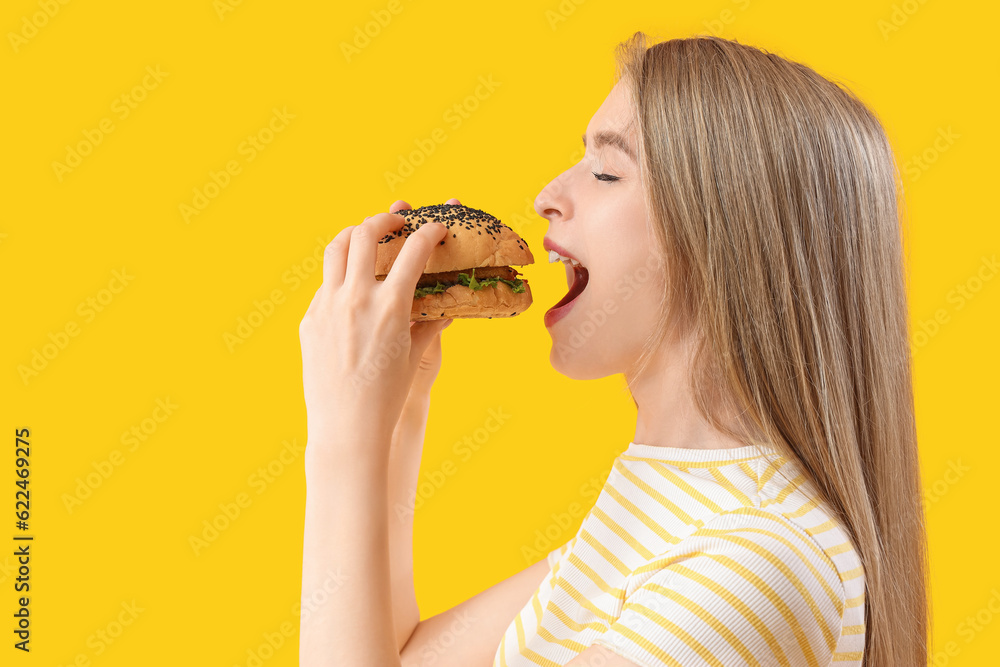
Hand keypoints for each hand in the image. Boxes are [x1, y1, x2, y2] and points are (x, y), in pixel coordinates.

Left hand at [298, 206, 452, 455]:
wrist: (347, 427)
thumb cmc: (386, 397)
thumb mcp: (413, 357)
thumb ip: (429, 325)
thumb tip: (448, 309)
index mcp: (390, 307)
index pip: (413, 251)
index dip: (429, 233)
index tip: (435, 229)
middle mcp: (356, 299)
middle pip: (366, 233)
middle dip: (384, 219)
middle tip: (396, 222)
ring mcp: (328, 306)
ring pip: (336, 248)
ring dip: (353, 234)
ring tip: (366, 237)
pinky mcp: (310, 320)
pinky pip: (325, 285)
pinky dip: (341, 276)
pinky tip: (351, 289)